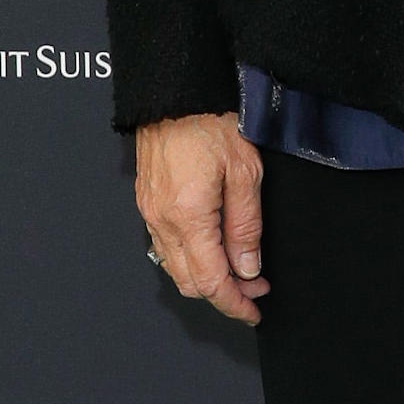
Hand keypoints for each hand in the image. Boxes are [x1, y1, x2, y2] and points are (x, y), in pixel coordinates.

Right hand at [135, 111, 265, 319]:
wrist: (175, 92)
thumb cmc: (211, 120)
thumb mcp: (245, 172)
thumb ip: (246, 226)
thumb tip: (247, 268)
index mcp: (188, 217)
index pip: (210, 281)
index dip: (234, 303)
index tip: (254, 310)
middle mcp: (162, 220)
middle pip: (189, 281)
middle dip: (224, 293)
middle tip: (256, 288)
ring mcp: (150, 212)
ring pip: (175, 267)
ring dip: (206, 277)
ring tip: (240, 269)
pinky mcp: (148, 202)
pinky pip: (165, 246)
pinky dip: (190, 259)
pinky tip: (214, 249)